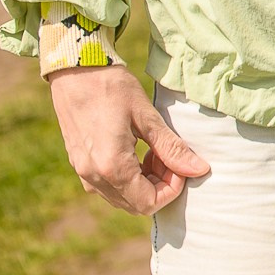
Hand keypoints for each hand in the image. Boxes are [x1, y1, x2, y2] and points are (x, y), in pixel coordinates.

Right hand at [46, 63, 209, 213]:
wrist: (74, 70)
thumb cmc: (112, 88)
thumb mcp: (147, 116)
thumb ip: (172, 148)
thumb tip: (199, 169)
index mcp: (112, 167)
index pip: (149, 203)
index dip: (172, 189)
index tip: (179, 163)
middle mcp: (94, 177)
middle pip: (136, 204)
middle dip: (160, 185)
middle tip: (167, 155)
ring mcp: (83, 173)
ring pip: (122, 197)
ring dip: (144, 182)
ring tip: (153, 150)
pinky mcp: (79, 164)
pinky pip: (108, 186)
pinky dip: (128, 177)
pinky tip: (136, 150)